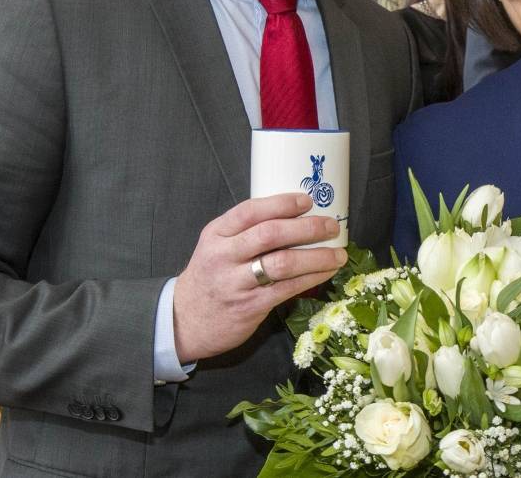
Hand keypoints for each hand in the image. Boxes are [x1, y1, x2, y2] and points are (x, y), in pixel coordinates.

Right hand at [172, 193, 345, 362]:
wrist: (183, 320)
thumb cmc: (210, 278)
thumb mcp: (216, 246)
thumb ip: (245, 232)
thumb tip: (295, 218)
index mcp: (216, 234)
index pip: (250, 211)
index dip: (282, 204)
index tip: (307, 201)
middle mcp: (224, 255)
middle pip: (270, 234)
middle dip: (306, 228)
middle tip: (331, 225)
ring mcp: (236, 283)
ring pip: (282, 263)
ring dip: (316, 257)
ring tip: (338, 253)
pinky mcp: (249, 306)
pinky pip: (286, 289)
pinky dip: (311, 278)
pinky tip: (326, 272)